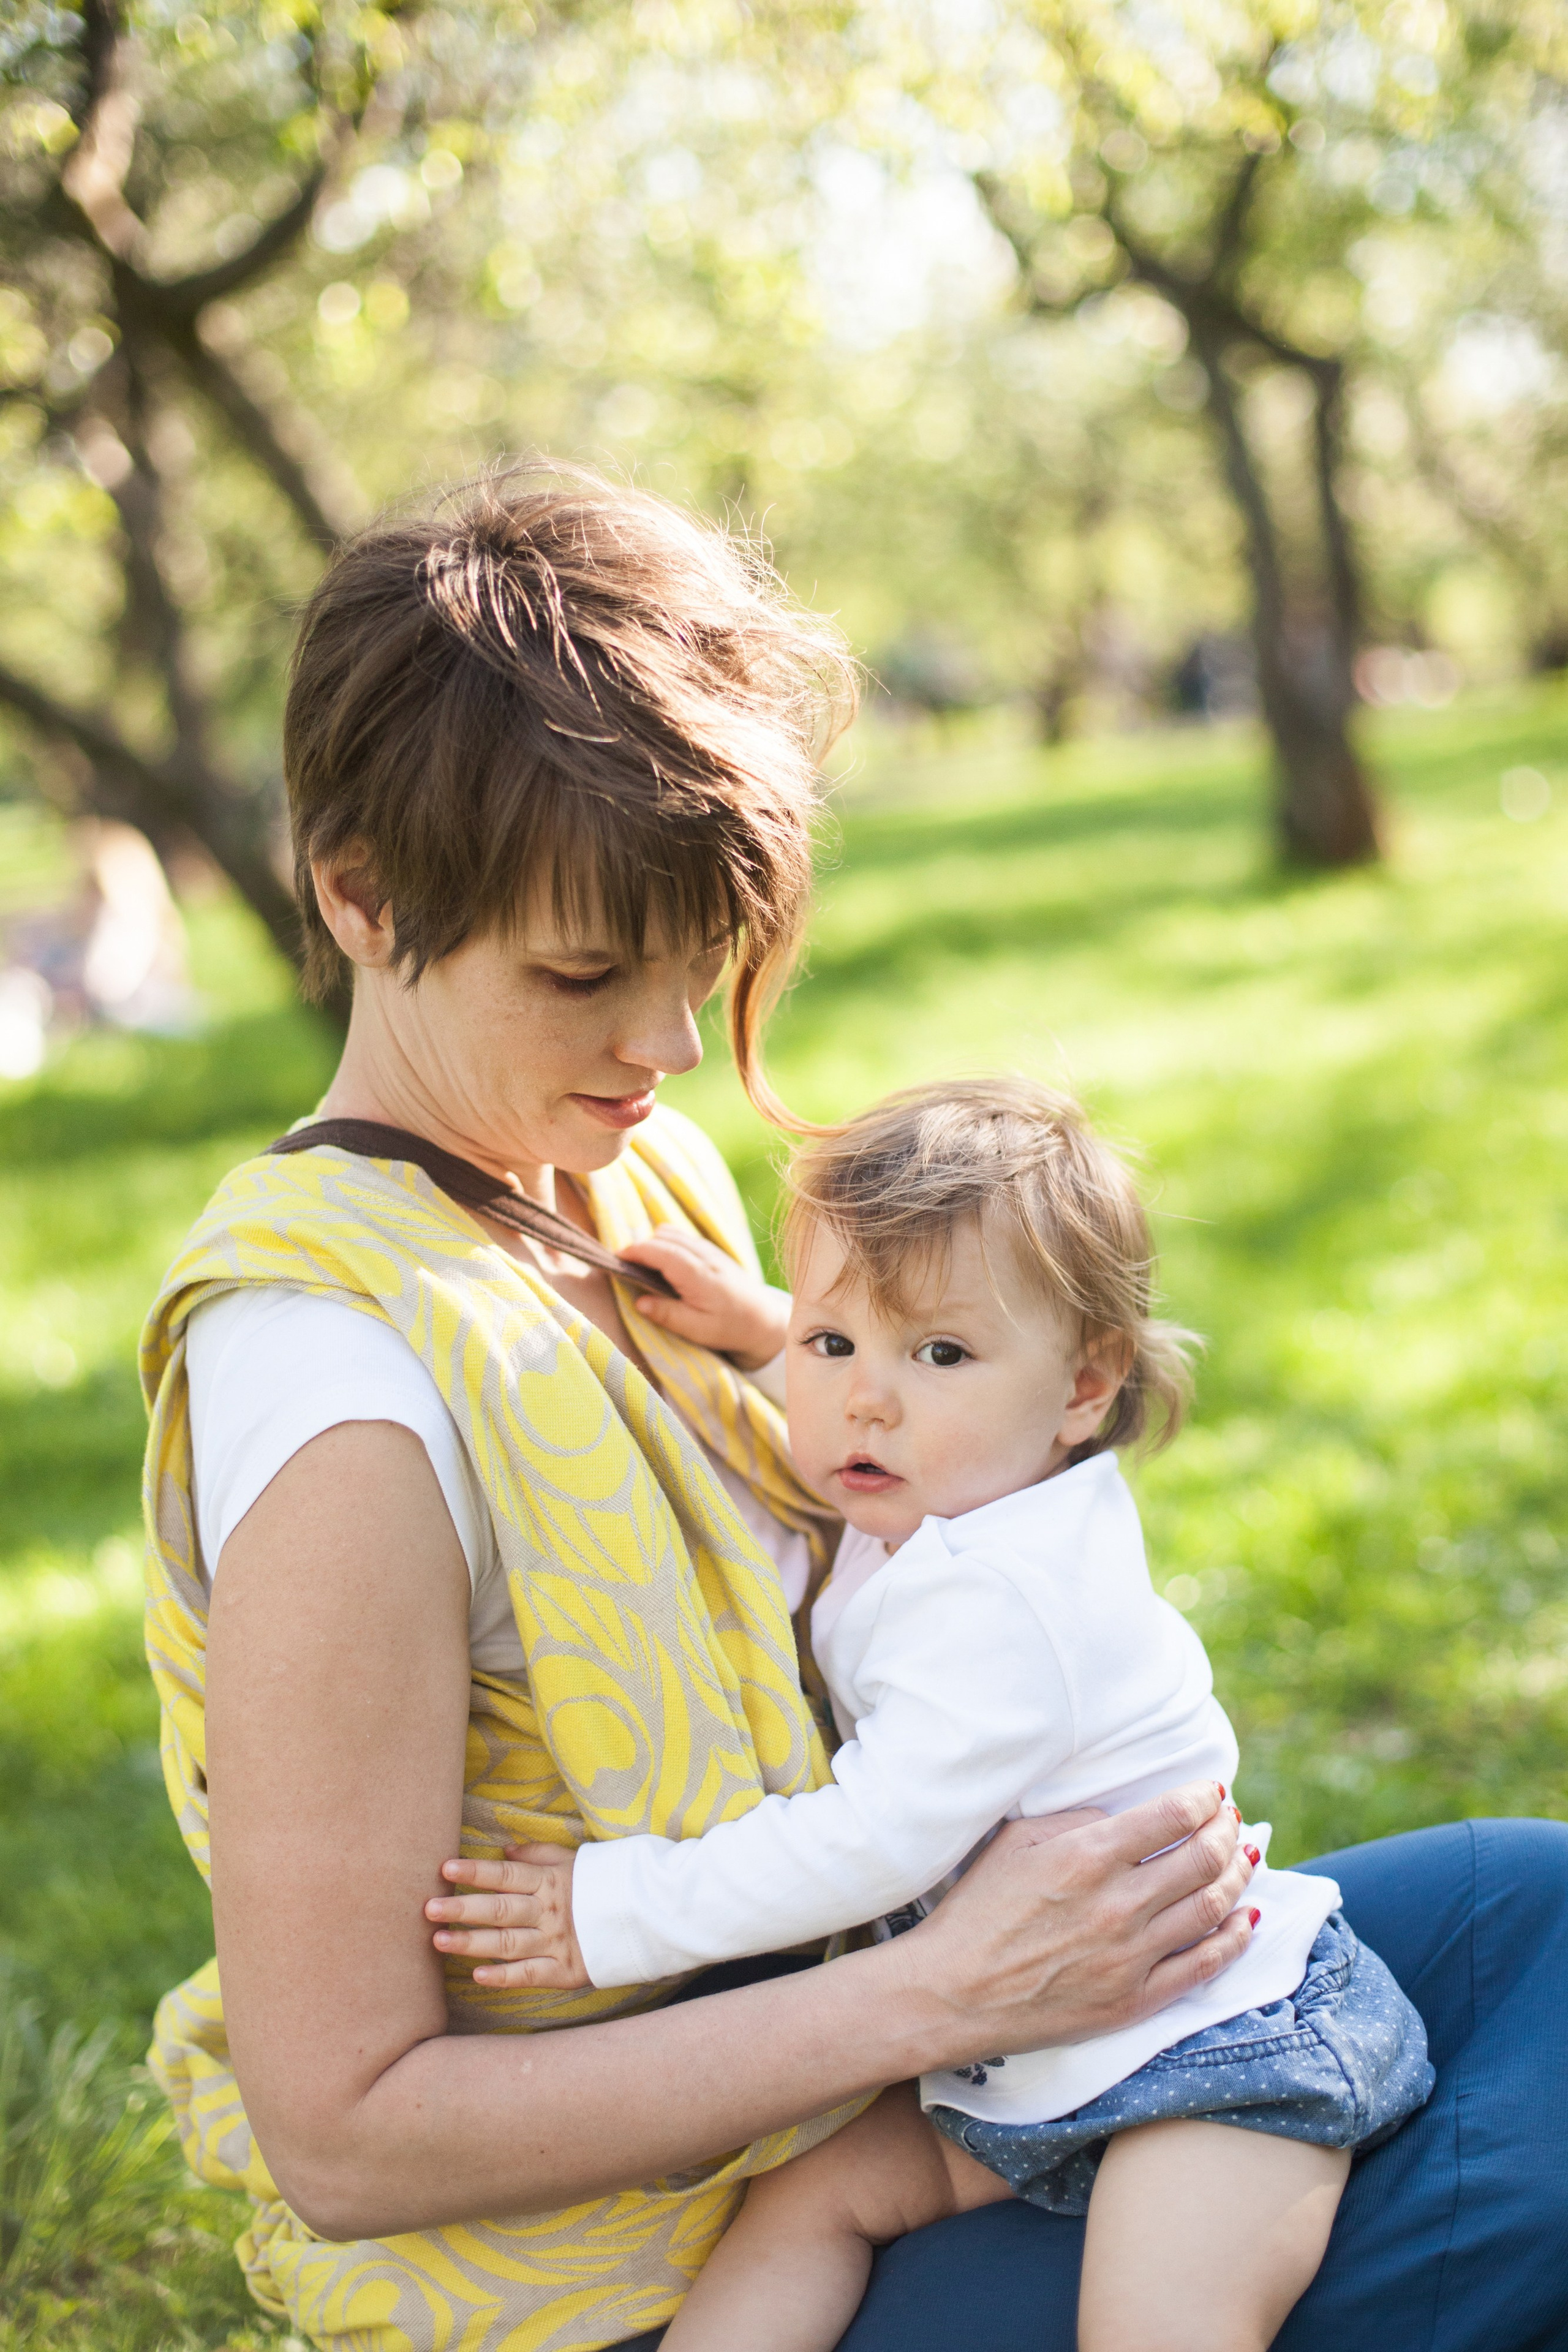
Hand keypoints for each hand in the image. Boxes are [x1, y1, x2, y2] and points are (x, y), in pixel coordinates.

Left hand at [425, 1844, 589, 1989]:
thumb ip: (538, 1853)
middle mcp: (549, 1911)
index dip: (476, 1872)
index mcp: (550, 1881)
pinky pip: (529, 1974)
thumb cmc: (602, 1885)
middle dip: (462, 1909)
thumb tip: (503, 1848)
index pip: (506, 1875)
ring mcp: (556, 1942)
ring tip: (439, 1941)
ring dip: (471, 1943)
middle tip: (428, 1909)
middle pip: (499, 1909)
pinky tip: (477, 1975)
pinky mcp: (564, 1971)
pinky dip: (503, 1976)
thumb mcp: (574, 1860)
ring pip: (507, 1943)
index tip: (445, 1869)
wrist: (645, 1917)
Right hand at [617, 1225, 789, 1372]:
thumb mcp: (697, 1329)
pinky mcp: (712, 1251)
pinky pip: (683, 1237)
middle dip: (640, 1247)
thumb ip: (667, 1314)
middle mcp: (704, 1255)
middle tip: (624, 1266)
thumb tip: (638, 1302)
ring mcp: (710, 1250)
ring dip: (653, 1244)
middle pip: (663, 1237)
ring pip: (673, 1233)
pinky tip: (663, 1264)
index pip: (660, 1251)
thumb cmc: (729, 1328)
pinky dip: (667, 1244)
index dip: (635, 1251)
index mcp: (698, 1274)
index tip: (616, 1258)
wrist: (763, 1320)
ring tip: (642, 1266)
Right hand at [889, 1781, 1256, 2071]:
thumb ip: (1078, 1821)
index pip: (1172, 1816)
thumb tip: (1130, 1818)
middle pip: (1203, 1859)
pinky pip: (1203, 1966)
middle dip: (1227, 1831)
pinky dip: (1234, 1939)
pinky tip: (1246, 1918)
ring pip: (1211, 1908)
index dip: (1204, 1798)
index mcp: (1087, 1857)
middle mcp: (1118, 1905)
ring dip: (1238, 1876)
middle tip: (1234, 1820)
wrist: (954, 1993)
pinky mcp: (1134, 2000)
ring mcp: (1130, 1957)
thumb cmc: (979, 1910)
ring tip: (1246, 1856)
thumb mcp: (1017, 1843)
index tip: (1213, 1793)